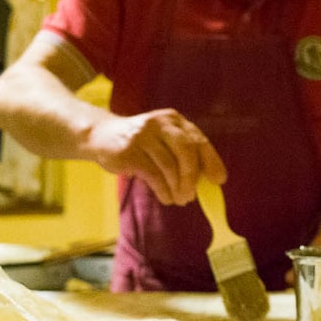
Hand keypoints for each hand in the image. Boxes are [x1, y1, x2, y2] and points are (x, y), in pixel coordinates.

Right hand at [87, 108, 225, 204]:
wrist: (101, 136)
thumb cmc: (140, 143)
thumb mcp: (163, 141)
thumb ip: (184, 155)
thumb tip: (209, 181)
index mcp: (173, 120)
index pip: (198, 139)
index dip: (211, 160)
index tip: (219, 179)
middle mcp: (159, 123)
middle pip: (186, 150)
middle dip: (192, 177)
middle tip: (192, 196)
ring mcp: (143, 135)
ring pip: (169, 165)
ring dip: (177, 187)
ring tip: (179, 200)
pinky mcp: (129, 151)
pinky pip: (153, 174)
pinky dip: (163, 190)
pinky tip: (166, 198)